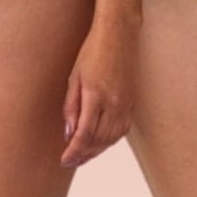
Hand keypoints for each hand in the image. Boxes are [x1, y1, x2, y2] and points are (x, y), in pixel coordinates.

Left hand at [60, 18, 137, 167]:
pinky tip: (99, 143)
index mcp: (96, 96)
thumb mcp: (74, 77)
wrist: (119, 35)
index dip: (74, 151)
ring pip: (111, 139)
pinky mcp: (132, 103)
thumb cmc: (93, 51)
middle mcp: (114, 103)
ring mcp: (125, 104)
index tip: (64, 159)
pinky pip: (121, 131)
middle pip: (99, 140)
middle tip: (70, 162)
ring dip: (96, 151)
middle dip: (83, 155)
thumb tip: (68, 134)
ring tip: (82, 157)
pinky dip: (109, 141)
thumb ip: (71, 107)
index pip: (84, 134)